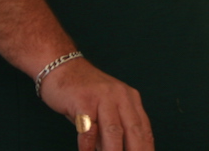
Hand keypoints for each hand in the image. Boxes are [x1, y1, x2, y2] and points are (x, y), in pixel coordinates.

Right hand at [38, 57, 154, 150]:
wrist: (61, 65)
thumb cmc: (84, 93)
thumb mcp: (106, 110)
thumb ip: (114, 132)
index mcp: (130, 99)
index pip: (144, 130)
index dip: (147, 150)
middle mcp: (120, 96)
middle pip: (133, 131)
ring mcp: (102, 96)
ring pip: (113, 131)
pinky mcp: (83, 100)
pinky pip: (88, 128)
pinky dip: (88, 146)